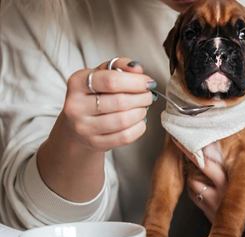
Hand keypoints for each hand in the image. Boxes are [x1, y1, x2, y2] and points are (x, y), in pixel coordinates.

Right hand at [37, 57, 154, 201]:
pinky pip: (125, 137)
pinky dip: (139, 128)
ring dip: (141, 112)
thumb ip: (120, 66)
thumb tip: (137, 69)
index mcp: (77, 83)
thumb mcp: (102, 74)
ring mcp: (84, 127)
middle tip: (148, 96)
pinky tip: (139, 121)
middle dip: (142, 98)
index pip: (111, 80)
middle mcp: (76, 106)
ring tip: (142, 107)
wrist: (76, 125)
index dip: (136, 81)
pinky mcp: (94, 143)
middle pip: (120, 101)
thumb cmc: (94, 95)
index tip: (148, 83)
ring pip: (123, 120)